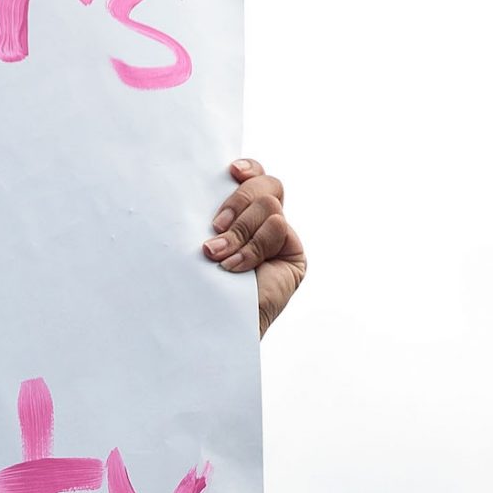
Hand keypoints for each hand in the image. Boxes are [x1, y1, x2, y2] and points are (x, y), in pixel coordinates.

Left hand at [204, 159, 305, 335]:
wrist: (213, 323)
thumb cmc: (199, 284)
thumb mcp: (204, 239)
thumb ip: (218, 215)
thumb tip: (215, 186)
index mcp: (242, 213)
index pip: (253, 177)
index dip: (248, 169)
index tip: (231, 172)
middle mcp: (264, 223)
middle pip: (266, 184)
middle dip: (238, 202)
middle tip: (215, 228)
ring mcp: (281, 239)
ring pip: (269, 205)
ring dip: (240, 231)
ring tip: (219, 257)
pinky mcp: (293, 255)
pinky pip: (278, 227)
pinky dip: (254, 246)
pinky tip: (236, 267)